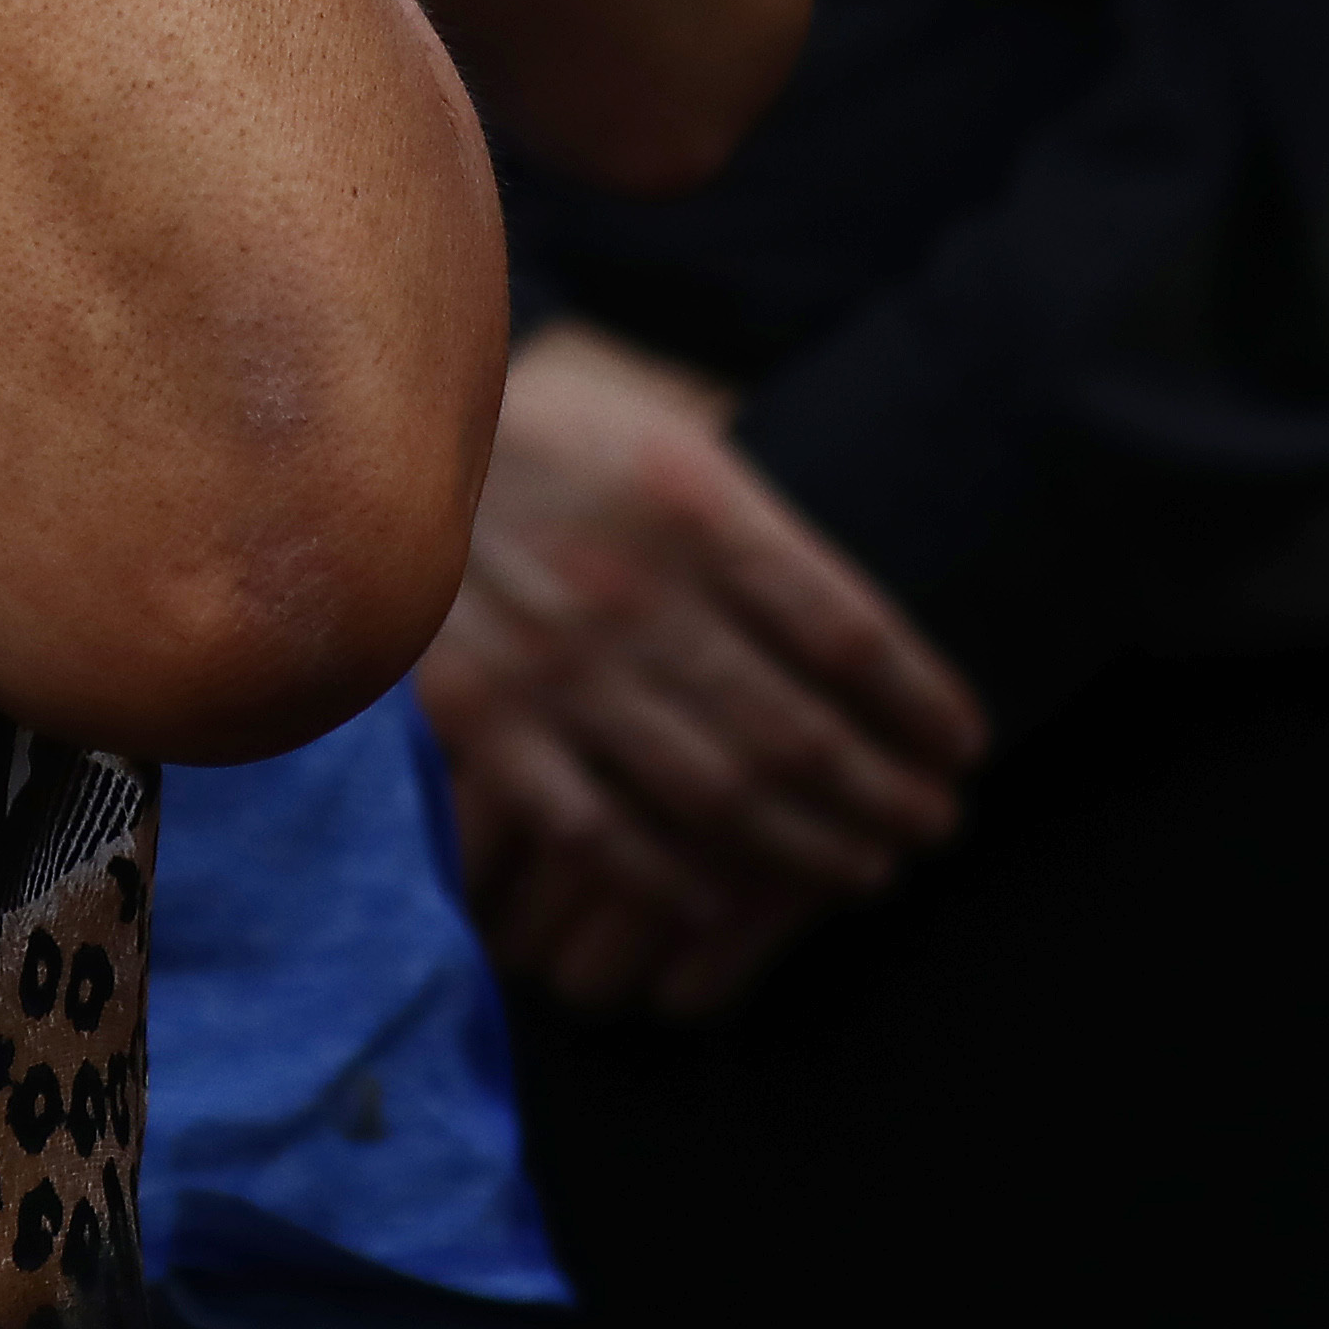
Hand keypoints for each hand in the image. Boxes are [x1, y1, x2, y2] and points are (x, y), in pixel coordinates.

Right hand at [417, 323, 986, 1016]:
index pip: (850, 636)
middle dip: (884, 795)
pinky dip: (667, 879)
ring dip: (808, 846)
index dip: (923, 706)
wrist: (362, 433)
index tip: (965, 749)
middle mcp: (636, 593)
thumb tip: (863, 629)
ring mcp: (556, 668)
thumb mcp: (662, 427)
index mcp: (695, 506)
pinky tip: (720, 902)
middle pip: (798, 730)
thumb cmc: (540, 426)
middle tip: (934, 831)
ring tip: (865, 869)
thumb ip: (754, 520)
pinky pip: (596, 831)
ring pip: (716, 793)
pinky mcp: (483, 723)